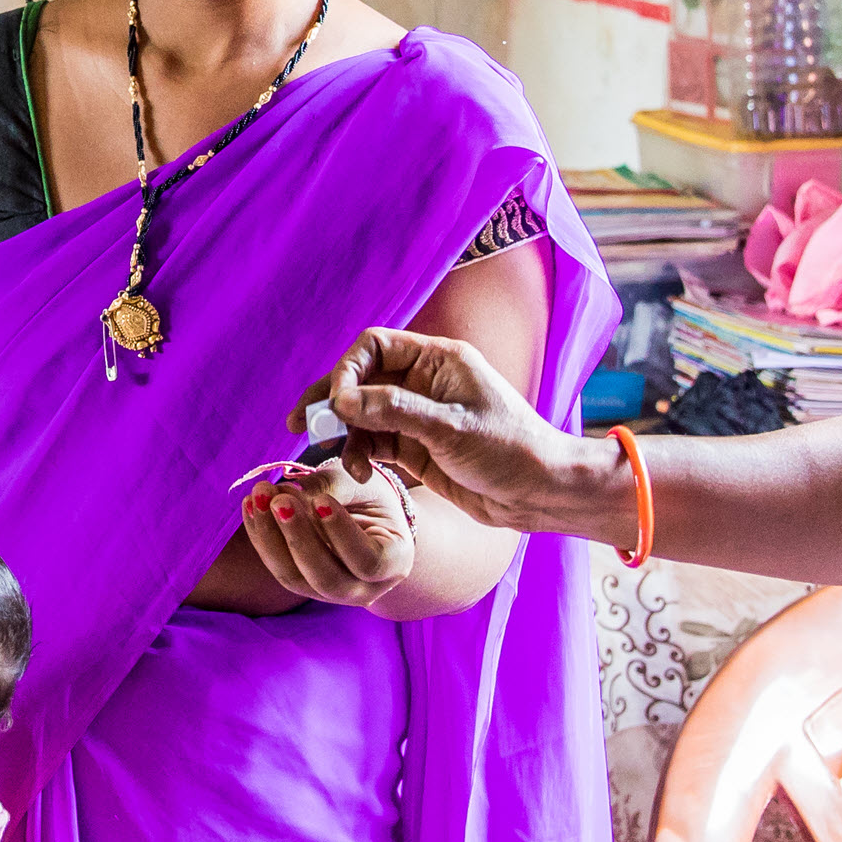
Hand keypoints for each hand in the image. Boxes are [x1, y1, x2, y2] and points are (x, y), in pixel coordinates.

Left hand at [237, 459, 414, 607]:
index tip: (322, 501)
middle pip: (326, 577)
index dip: (342, 534)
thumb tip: (293, 494)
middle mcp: (364, 589)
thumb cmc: (372, 497)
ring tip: (258, 497)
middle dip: (298, 537)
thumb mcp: (364, 485)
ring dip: (270, 537)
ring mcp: (331, 593)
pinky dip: (261, 536)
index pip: (367, 560)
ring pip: (294, 578)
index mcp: (394, 563)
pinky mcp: (303, 585)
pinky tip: (250, 506)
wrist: (367, 516)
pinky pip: (278, 567)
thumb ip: (335, 487)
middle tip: (279, 498)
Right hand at [300, 328, 617, 539]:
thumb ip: (394, 411)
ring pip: (363, 415)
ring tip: (348, 464)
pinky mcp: (416, 448)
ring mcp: (419, 415)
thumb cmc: (510, 451)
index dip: (347, 370)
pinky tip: (361, 473)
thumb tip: (341, 399)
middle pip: (361, 380)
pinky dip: (361, 455)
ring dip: (347, 436)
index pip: (374, 347)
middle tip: (300, 425)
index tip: (335, 404)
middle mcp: (425, 382)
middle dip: (331, 402)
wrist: (541, 494)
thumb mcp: (451, 429)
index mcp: (439, 360)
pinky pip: (374, 443)